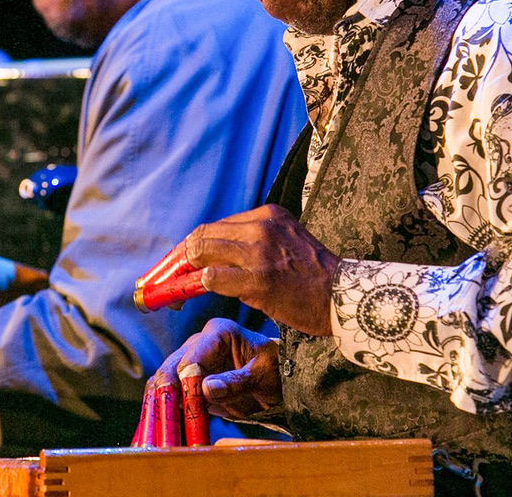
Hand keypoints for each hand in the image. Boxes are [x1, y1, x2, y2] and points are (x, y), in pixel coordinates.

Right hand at [133, 317, 281, 442]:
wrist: (279, 382)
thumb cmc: (275, 370)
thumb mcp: (262, 375)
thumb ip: (236, 382)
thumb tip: (206, 389)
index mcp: (217, 333)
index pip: (192, 358)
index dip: (187, 382)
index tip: (190, 403)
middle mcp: (199, 345)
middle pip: (171, 368)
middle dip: (166, 393)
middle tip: (165, 417)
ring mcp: (192, 364)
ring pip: (166, 383)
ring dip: (163, 404)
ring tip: (160, 425)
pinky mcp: (191, 385)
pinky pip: (173, 397)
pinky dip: (167, 410)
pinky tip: (161, 425)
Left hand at [180, 204, 339, 335]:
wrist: (344, 296)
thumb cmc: (313, 275)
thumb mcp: (284, 242)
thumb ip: (252, 242)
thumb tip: (212, 258)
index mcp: (267, 215)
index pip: (215, 225)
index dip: (192, 245)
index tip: (179, 261)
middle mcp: (261, 227)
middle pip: (203, 235)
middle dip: (179, 257)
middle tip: (168, 277)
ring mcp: (259, 253)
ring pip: (202, 251)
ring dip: (182, 271)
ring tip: (174, 289)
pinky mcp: (259, 280)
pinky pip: (213, 278)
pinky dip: (198, 285)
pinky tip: (194, 293)